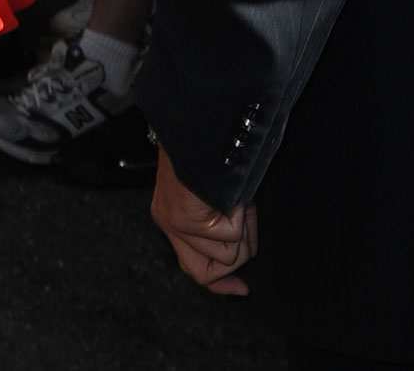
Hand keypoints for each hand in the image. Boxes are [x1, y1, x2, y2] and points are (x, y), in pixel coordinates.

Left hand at [151, 148, 256, 295]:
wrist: (197, 124)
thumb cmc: (208, 153)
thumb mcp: (215, 196)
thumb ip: (220, 226)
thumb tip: (243, 250)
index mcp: (172, 218)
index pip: (193, 267)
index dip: (221, 285)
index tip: (241, 289)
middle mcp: (168, 223)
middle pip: (206, 272)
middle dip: (237, 254)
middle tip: (244, 220)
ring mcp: (175, 223)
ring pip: (228, 254)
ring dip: (243, 226)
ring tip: (235, 198)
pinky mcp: (187, 220)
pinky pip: (230, 235)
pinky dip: (241, 214)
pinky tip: (232, 194)